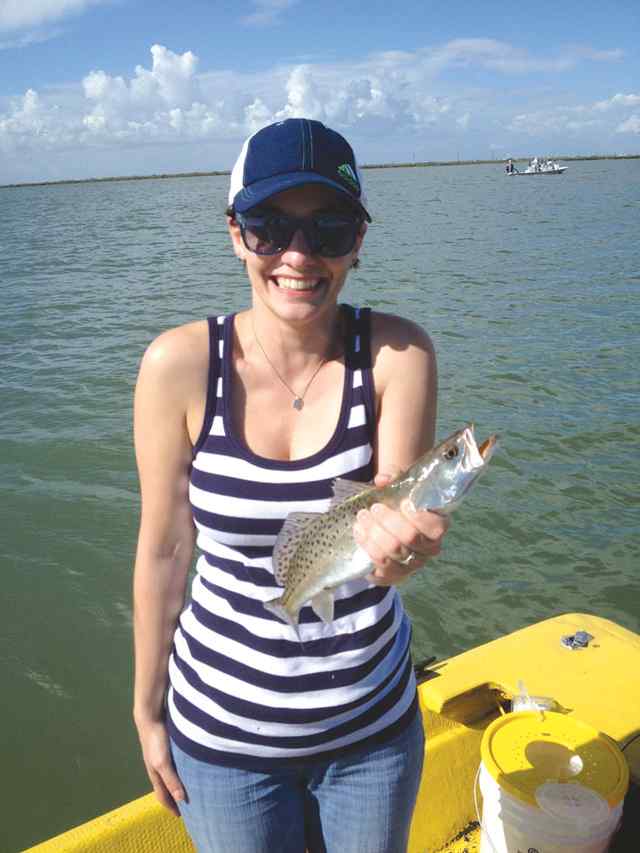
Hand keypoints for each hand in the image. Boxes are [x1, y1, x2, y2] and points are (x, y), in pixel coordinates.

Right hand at [135, 717, 185, 815]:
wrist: (151, 716)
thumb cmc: (155, 741)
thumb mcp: (163, 762)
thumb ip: (171, 780)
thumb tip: (181, 799)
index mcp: (155, 774)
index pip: (163, 796)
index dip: (171, 806)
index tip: (181, 816)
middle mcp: (159, 767)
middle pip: (168, 786)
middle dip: (176, 796)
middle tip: (189, 804)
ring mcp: (163, 756)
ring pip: (173, 774)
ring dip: (180, 782)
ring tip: (193, 786)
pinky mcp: (169, 746)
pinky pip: (177, 762)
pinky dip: (183, 768)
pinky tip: (193, 765)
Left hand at [353, 468, 448, 585]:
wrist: (386, 527)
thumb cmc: (397, 505)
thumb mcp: (399, 488)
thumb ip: (394, 478)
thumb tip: (382, 480)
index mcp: (437, 528)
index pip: (436, 527)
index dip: (419, 516)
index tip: (402, 503)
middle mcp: (428, 550)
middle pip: (409, 538)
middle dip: (388, 521)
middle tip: (374, 508)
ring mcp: (411, 565)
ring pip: (392, 552)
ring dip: (373, 533)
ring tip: (362, 518)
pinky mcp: (393, 576)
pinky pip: (379, 566)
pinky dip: (367, 546)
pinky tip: (360, 532)